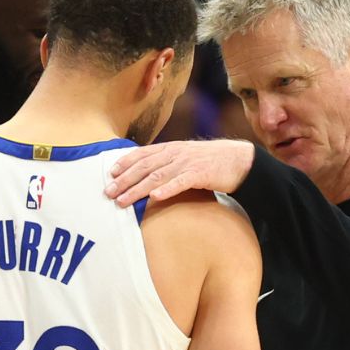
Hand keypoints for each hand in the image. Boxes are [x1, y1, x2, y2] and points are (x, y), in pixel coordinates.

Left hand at [105, 140, 255, 206]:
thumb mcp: (187, 158)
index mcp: (171, 148)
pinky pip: (180, 182)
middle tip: (109, 193)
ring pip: (156, 176)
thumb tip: (150, 175)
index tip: (112, 174)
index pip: (143, 154)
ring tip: (123, 201)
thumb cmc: (212, 162)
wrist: (240, 160)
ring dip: (137, 189)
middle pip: (144, 167)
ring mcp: (187, 163)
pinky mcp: (200, 174)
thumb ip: (169, 163)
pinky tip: (154, 197)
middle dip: (124, 180)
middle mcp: (176, 154)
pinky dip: (166, 189)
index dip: (126, 163)